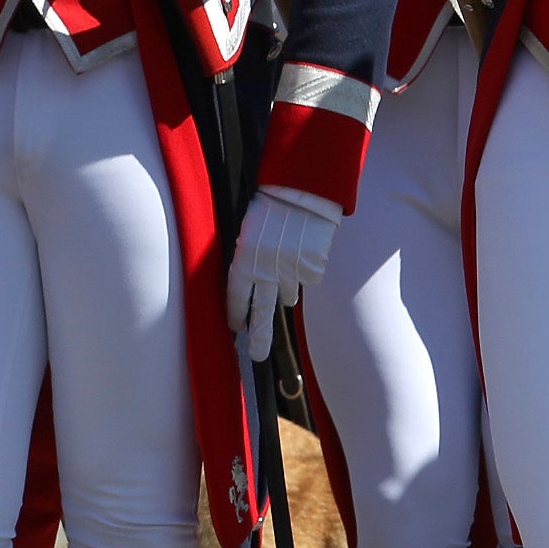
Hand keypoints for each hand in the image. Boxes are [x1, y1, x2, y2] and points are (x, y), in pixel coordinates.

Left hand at [224, 189, 339, 363]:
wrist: (302, 191)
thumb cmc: (269, 206)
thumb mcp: (247, 230)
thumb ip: (246, 257)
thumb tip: (248, 283)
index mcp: (244, 259)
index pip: (236, 297)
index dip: (236, 313)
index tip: (236, 326)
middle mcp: (267, 270)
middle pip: (261, 313)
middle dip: (258, 337)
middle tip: (256, 356)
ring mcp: (291, 271)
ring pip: (287, 294)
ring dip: (284, 289)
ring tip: (284, 266)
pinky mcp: (313, 268)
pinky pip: (307, 278)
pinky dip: (304, 271)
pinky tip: (303, 252)